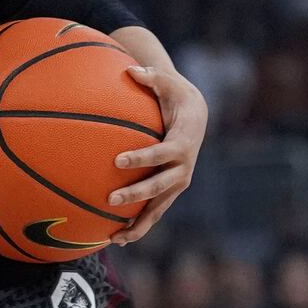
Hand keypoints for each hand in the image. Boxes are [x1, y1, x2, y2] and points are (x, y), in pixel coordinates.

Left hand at [108, 65, 207, 244]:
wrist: (197, 115)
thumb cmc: (176, 95)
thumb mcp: (167, 82)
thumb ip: (150, 76)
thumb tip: (131, 70)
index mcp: (182, 142)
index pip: (162, 153)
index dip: (142, 157)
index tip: (118, 160)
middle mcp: (183, 167)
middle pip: (160, 185)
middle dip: (137, 193)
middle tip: (110, 199)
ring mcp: (178, 182)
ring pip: (159, 207)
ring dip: (139, 222)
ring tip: (116, 237)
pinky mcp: (170, 190)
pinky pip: (155, 211)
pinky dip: (139, 225)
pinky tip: (116, 237)